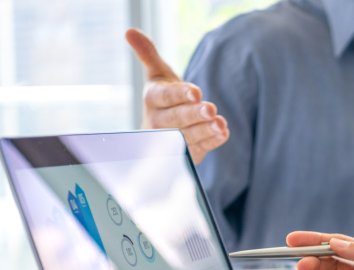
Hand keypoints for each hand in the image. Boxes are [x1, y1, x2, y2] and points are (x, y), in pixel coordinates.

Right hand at [125, 28, 229, 164]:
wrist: (163, 129)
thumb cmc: (163, 97)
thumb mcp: (156, 75)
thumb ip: (147, 54)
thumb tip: (130, 31)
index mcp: (152, 100)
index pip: (165, 97)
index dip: (180, 95)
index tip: (196, 92)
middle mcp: (159, 123)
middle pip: (177, 119)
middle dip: (194, 114)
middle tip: (211, 109)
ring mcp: (173, 141)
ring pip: (189, 136)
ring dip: (205, 130)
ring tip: (220, 123)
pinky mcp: (187, 154)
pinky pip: (200, 148)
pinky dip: (212, 141)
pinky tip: (223, 133)